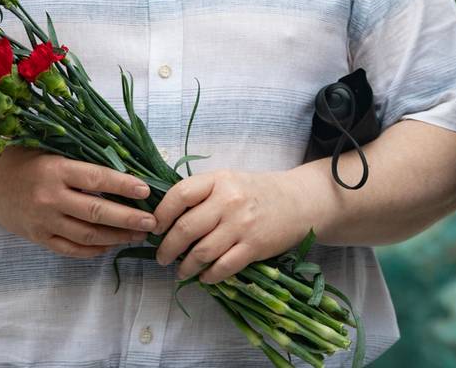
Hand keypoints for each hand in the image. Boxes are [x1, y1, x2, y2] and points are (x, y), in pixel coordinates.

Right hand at [0, 149, 154, 258]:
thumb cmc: (26, 160)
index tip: (147, 191)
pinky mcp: (36, 237)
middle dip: (128, 218)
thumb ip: (84, 162)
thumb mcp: (54, 152)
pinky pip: (69, 248)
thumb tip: (129, 166)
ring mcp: (42, 221)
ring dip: (116, 237)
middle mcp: (49, 197)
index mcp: (56, 170)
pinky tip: (111, 246)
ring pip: (86, 234)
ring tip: (138, 234)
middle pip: (96, 211)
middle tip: (152, 222)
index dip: (124, 185)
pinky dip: (93, 250)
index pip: (98, 178)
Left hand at [152, 169, 314, 285]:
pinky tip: (205, 276)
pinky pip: (222, 267)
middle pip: (185, 228)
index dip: (161, 215)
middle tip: (163, 257)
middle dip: (167, 248)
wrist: (300, 201)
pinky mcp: (254, 246)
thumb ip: (202, 194)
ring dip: (185, 266)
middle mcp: (229, 200)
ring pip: (201, 252)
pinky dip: (208, 276)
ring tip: (182, 270)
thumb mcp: (230, 181)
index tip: (155, 229)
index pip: (179, 195)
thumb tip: (165, 219)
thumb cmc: (258, 192)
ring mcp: (242, 224)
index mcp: (220, 180)